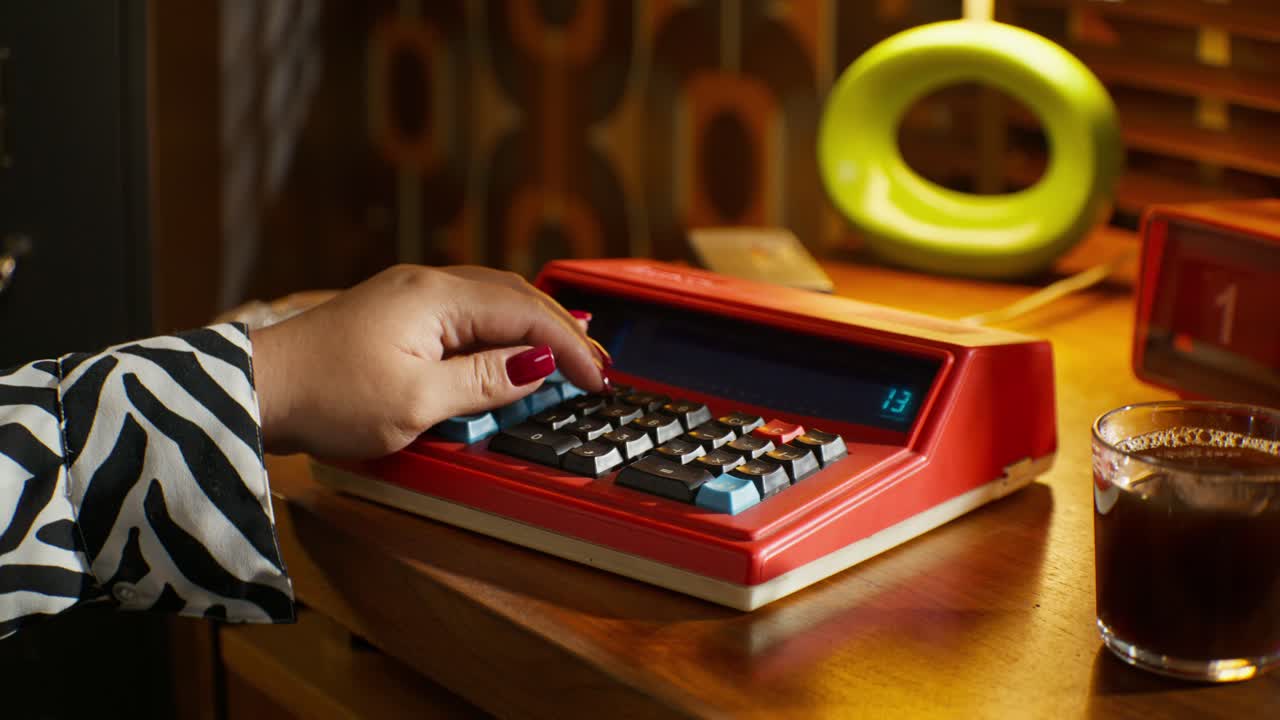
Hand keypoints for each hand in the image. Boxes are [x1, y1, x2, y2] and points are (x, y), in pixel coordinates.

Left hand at [249, 265, 607, 458]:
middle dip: (562, 327)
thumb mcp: (415, 402)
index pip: (525, 314)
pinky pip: (467, 309)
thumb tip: (538, 364)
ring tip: (569, 348)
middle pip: (514, 296)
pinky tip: (512, 341)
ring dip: (535, 323)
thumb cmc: (328, 397)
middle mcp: (426, 284)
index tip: (598, 377)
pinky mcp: (396, 312)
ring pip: (492, 298)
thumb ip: (483, 381)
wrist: (258, 390)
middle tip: (598, 363)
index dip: (569, 346)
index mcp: (436, 299)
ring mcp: (409, 295)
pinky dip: (502, 325)